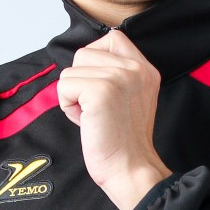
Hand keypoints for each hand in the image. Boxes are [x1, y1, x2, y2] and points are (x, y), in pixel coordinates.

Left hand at [57, 29, 171, 209]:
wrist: (130, 170)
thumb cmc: (124, 144)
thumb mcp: (131, 99)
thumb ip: (117, 75)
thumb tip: (84, 64)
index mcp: (145, 69)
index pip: (111, 38)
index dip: (95, 62)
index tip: (102, 94)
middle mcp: (135, 68)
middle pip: (84, 53)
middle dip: (81, 82)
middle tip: (98, 111)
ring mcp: (118, 77)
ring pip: (71, 70)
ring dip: (74, 96)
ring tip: (93, 117)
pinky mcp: (100, 91)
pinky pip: (64, 86)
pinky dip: (68, 107)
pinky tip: (87, 122)